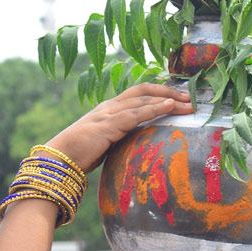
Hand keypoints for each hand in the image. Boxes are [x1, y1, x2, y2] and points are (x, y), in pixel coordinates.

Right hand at [44, 82, 192, 172]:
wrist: (60, 159)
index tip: (179, 98)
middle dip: (169, 92)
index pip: (138, 94)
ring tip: (188, 104)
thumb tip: (142, 146)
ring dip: (168, 100)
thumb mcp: (109, 143)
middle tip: (192, 98)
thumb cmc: (83, 155)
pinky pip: (136, 113)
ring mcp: (108, 113)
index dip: (159, 93)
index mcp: (110, 109)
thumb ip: (124, 139)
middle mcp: (109, 106)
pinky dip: (154, 108)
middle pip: (144, 91)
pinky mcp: (108, 125)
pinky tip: (169, 107)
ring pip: (143, 99)